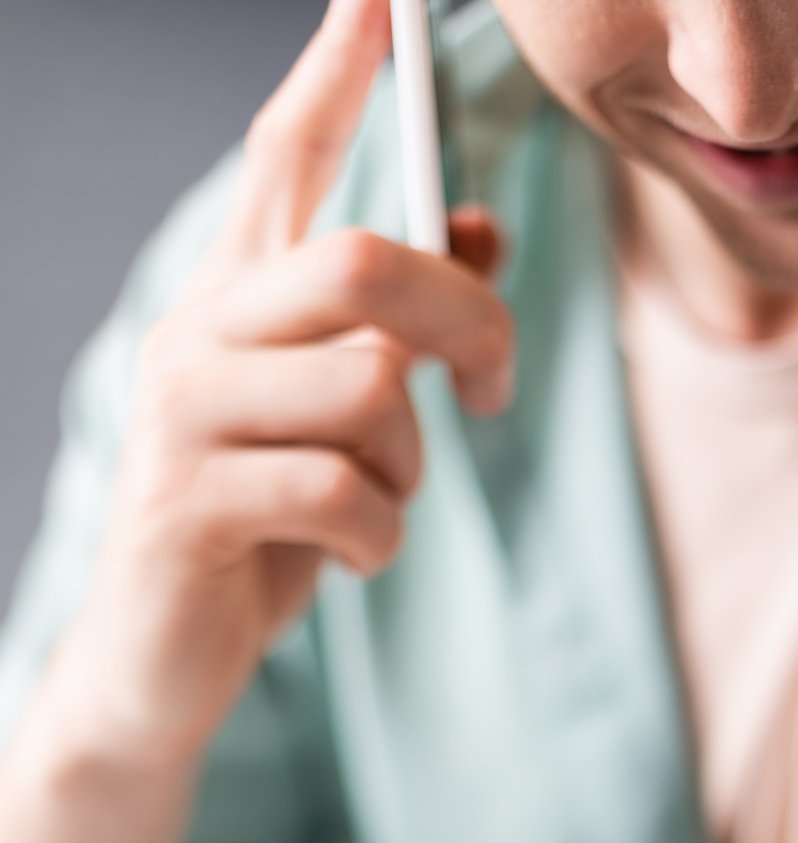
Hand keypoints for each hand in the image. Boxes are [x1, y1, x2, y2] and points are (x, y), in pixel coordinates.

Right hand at [51, 0, 512, 771]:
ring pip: (367, 389)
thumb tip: (478, 234)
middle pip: (359, 262)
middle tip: (494, 387)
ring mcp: (181, 415)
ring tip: (376, 507)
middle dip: (462, 321)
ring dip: (410, 466)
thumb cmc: (261, 536)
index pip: (281, 158)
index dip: (334, 76)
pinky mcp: (187, 503)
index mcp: (233, 303)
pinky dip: (379, 537)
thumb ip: (395, 335)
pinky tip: (350, 556)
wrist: (158, 666)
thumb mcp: (342, 429)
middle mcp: (195, 335)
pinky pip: (344, 494)